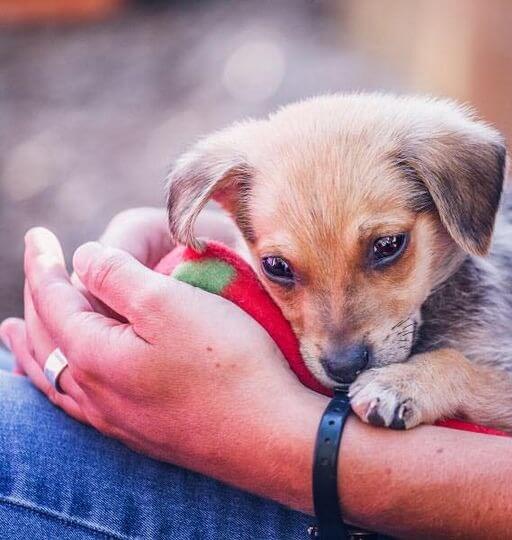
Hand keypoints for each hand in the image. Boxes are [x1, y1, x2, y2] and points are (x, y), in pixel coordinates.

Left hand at [0, 228, 322, 503]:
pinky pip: (76, 402)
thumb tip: (82, 258)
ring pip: (54, 376)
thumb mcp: (170, 305)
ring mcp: (116, 420)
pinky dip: (57, 379)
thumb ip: (117, 276)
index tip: (38, 234)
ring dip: (32, 345)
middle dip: (36, 297)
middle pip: (45, 339)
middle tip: (39, 265)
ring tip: (12, 331)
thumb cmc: (228, 364)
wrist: (269, 436)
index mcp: (92, 356)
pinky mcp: (142, 434)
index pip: (51, 300)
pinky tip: (67, 381)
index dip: (42, 263)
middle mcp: (93, 394)